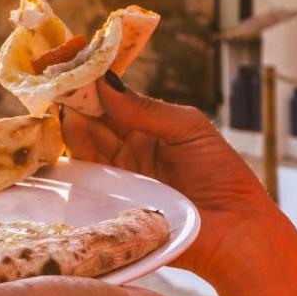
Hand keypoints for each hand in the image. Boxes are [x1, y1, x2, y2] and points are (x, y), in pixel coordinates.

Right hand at [61, 73, 277, 282]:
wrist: (234, 230)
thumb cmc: (222, 176)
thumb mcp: (188, 129)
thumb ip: (146, 108)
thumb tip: (105, 82)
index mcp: (149, 131)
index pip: (115, 104)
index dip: (97, 86)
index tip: (78, 64)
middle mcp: (129, 153)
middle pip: (95, 124)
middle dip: (79, 103)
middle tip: (62, 83)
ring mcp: (118, 180)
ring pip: (86, 148)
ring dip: (75, 127)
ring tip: (67, 109)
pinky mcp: (110, 206)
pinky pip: (86, 180)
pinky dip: (75, 158)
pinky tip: (70, 138)